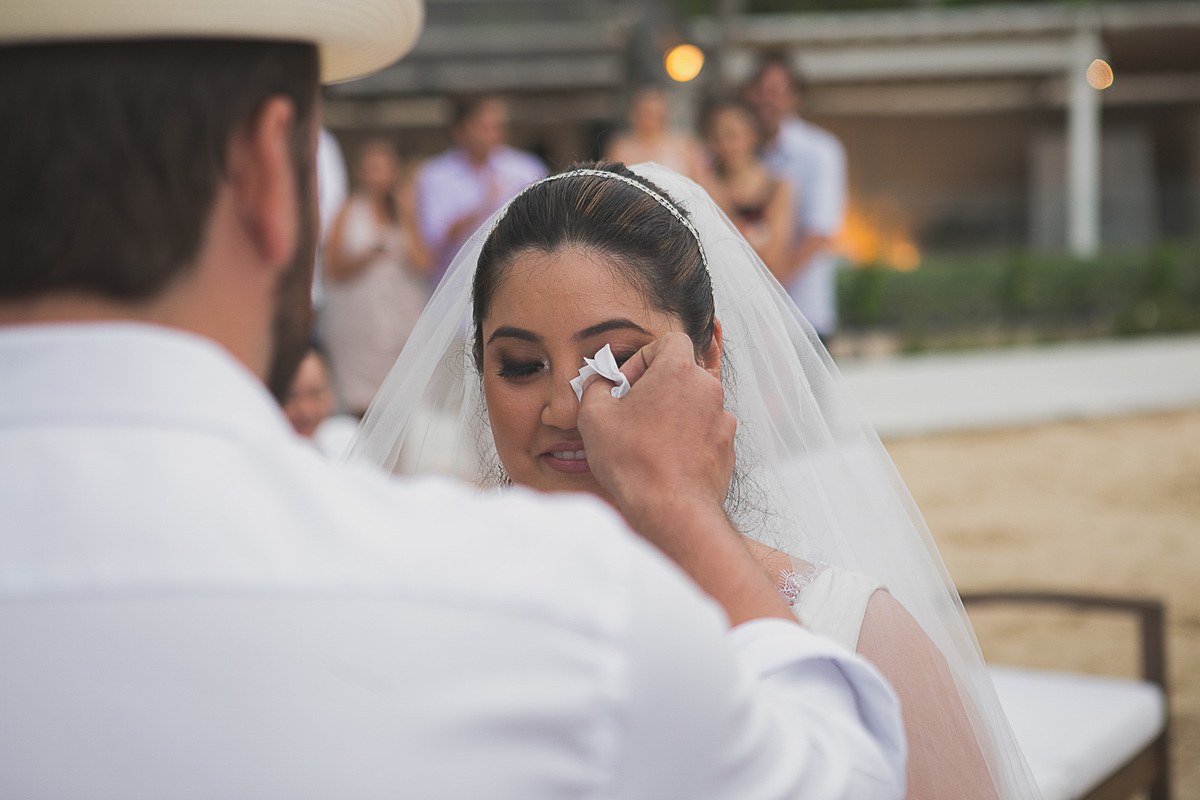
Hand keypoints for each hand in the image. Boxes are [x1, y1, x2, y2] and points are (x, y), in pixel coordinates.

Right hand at [577, 333, 736, 545]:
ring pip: (694, 404)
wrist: (672, 510)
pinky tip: (665, 460)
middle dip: (656, 388)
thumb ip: (595, 387)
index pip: (669, 341)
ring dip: (672, 415)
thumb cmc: (634, 462)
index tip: (627, 385)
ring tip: (647, 441)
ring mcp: (723, 420)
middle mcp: (708, 390)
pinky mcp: (726, 448)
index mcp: (679, 371)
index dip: (643, 359)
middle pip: (682, 373)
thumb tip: (600, 384)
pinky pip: (704, 432)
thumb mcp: (594, 416)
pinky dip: (686, 439)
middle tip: (632, 413)